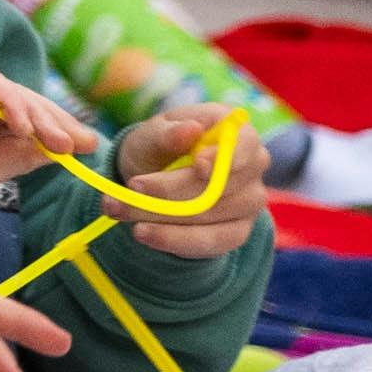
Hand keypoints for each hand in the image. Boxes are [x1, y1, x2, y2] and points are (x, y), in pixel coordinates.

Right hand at [0, 51, 97, 222]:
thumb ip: (21, 153)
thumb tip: (63, 147)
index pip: (19, 119)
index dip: (53, 132)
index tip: (86, 148)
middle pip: (20, 102)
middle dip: (55, 124)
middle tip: (84, 144)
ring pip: (9, 92)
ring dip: (40, 118)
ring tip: (61, 143)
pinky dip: (12, 104)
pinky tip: (27, 129)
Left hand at [104, 101, 274, 263]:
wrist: (152, 176)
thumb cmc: (158, 147)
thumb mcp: (152, 134)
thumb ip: (168, 132)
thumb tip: (190, 129)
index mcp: (238, 133)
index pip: (245, 144)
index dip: (224, 157)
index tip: (198, 165)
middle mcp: (253, 168)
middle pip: (221, 186)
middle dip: (170, 190)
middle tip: (129, 189)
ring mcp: (249, 203)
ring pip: (209, 215)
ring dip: (161, 215)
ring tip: (118, 209)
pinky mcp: (236, 233)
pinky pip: (210, 242)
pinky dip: (173, 239)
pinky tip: (144, 233)